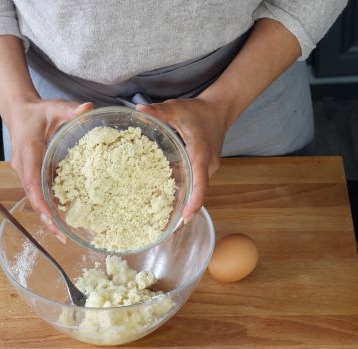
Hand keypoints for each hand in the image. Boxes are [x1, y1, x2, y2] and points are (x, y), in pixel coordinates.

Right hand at [7, 99, 93, 241]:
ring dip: (47, 218)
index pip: (31, 182)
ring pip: (35, 200)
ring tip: (64, 235)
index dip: (40, 202)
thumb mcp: (55, 108)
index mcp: (28, 153)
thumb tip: (88, 108)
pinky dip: (49, 208)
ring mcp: (24, 173)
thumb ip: (71, 109)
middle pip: (33, 198)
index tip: (51, 218)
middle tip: (62, 236)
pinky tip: (63, 220)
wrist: (20, 112)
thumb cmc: (38, 112)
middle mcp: (23, 167)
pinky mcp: (30, 176)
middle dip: (46, 219)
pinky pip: (39, 195)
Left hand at [136, 97, 229, 222]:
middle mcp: (207, 166)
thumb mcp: (177, 108)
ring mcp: (207, 170)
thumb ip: (159, 111)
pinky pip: (194, 187)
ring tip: (165, 227)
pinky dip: (183, 198)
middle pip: (197, 194)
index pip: (200, 181)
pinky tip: (166, 207)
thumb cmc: (198, 110)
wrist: (219, 110)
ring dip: (183, 208)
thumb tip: (138, 110)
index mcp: (201, 153)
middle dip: (184, 213)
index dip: (194, 200)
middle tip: (167, 232)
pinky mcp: (202, 170)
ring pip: (196, 193)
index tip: (185, 218)